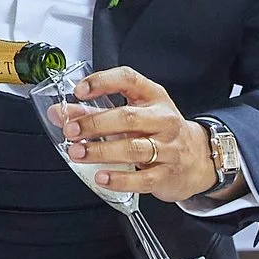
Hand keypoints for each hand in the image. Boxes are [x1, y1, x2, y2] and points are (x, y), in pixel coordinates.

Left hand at [58, 66, 218, 201]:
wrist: (198, 158)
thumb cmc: (160, 132)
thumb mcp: (134, 114)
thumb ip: (95, 112)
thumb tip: (61, 113)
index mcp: (153, 97)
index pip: (128, 79)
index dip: (103, 82)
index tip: (80, 91)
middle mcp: (163, 119)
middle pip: (128, 117)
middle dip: (95, 124)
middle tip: (71, 131)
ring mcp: (169, 148)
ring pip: (134, 148)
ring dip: (101, 151)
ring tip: (78, 152)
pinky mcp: (167, 174)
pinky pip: (143, 179)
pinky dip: (120, 179)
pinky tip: (101, 177)